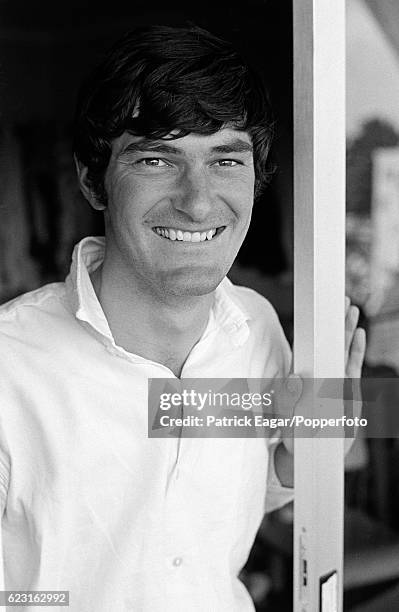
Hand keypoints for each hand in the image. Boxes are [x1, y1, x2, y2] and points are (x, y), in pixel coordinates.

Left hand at [279, 297, 365, 454]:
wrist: (309, 458)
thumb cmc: (293, 436)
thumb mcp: (286, 416)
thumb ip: (288, 398)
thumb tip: (295, 376)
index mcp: (304, 378)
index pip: (309, 347)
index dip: (314, 329)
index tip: (317, 309)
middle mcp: (320, 376)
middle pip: (328, 344)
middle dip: (334, 322)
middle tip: (340, 299)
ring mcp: (336, 383)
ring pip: (342, 351)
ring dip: (347, 331)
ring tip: (351, 310)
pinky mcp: (348, 392)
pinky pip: (352, 367)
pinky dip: (356, 351)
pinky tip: (359, 334)